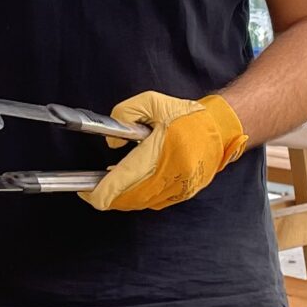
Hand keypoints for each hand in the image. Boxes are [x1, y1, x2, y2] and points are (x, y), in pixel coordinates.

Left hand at [83, 91, 248, 212]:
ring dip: (120, 199)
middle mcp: (167, 178)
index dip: (96, 193)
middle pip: (125, 201)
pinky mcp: (184, 194)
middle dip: (105, 197)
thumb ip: (123, 114)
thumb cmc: (186, 115)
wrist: (221, 128)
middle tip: (90, 189)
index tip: (84, 190)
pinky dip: (137, 198)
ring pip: (138, 204)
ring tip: (109, 186)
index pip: (118, 186)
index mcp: (158, 156)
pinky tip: (131, 186)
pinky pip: (152, 202)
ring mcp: (177, 189)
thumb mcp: (150, 102)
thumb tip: (111, 143)